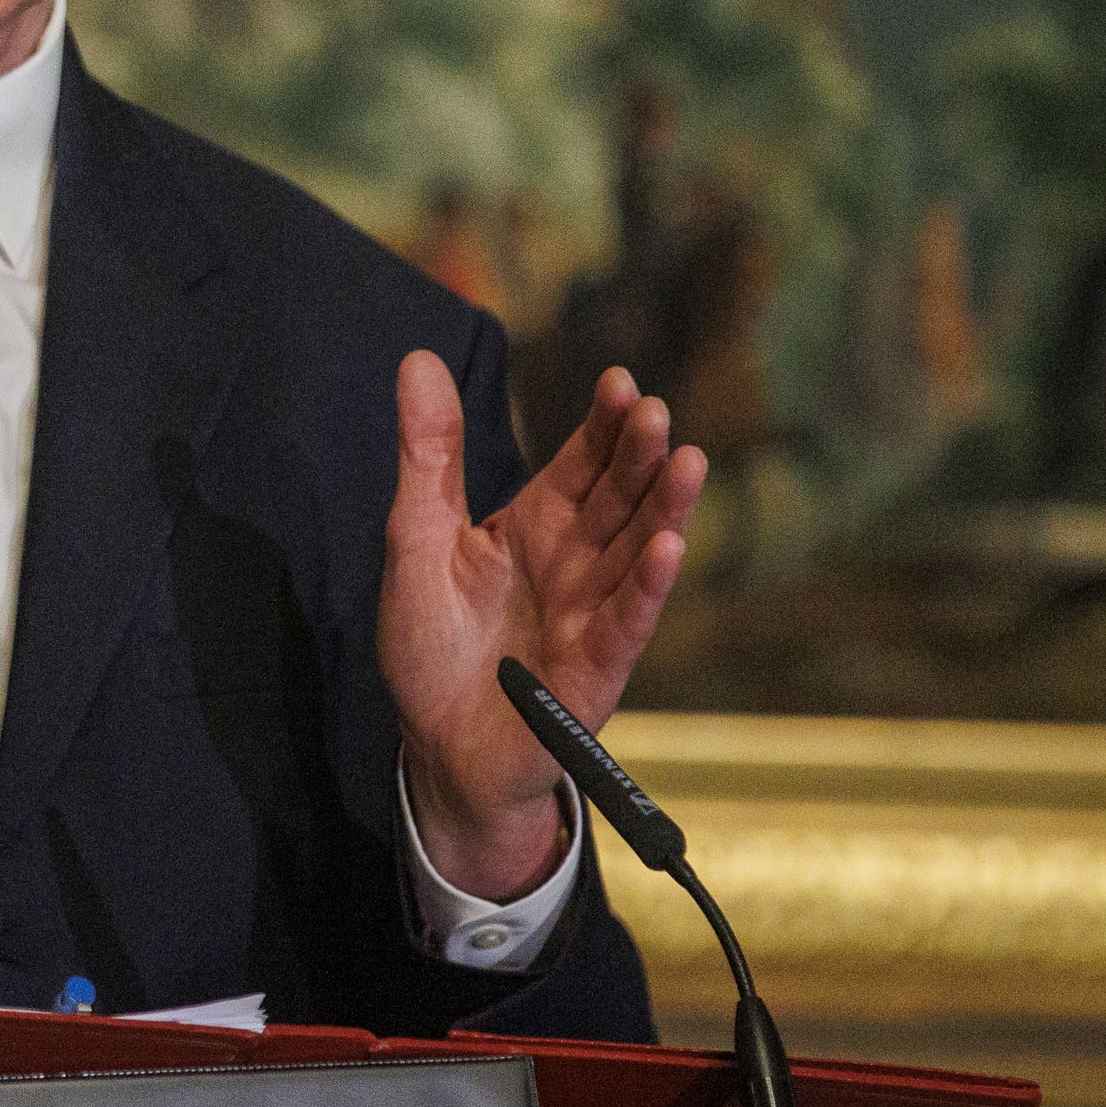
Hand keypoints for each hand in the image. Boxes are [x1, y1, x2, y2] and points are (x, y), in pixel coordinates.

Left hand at [376, 358, 702, 901]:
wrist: (436, 748)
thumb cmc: (430, 644)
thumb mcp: (415, 537)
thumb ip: (428, 455)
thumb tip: (416, 358)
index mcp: (535, 526)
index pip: (582, 464)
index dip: (602, 426)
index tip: (619, 382)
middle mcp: (575, 563)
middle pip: (618, 498)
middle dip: (639, 455)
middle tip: (655, 410)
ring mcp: (591, 615)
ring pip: (636, 552)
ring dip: (664, 510)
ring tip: (689, 461)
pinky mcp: (595, 670)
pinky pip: (626, 623)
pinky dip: (646, 587)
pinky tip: (669, 547)